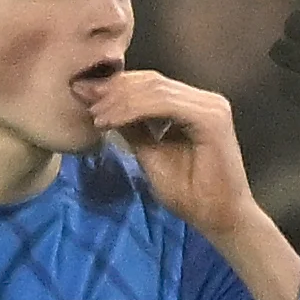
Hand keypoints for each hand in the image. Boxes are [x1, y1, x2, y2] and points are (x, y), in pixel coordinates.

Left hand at [84, 70, 272, 243]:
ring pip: (155, 90)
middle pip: (151, 81)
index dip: (115, 87)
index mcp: (193, 105)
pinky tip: (110, 120)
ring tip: (94, 115)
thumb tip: (104, 108)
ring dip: (118, 100)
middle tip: (81, 94)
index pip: (150, 85)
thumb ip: (133, 128)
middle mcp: (204, 99)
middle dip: (112, 88)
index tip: (82, 93)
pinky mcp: (211, 118)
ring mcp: (210, 106)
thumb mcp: (150, 154)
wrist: (218, 217)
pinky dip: (133, 110)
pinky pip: (164, 105)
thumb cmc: (189, 193)